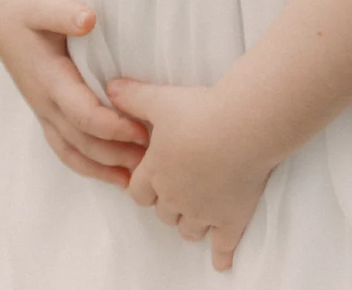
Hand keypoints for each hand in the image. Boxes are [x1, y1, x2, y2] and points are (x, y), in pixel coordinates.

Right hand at [0, 0, 149, 189]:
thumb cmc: (24, 6)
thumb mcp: (40, 3)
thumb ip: (63, 11)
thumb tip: (89, 19)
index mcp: (47, 77)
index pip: (82, 113)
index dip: (112, 125)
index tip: (142, 128)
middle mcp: (44, 100)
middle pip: (81, 140)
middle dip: (116, 153)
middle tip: (153, 159)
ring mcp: (44, 109)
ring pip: (72, 151)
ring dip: (104, 167)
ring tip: (137, 178)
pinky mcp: (48, 111)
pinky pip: (66, 148)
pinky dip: (89, 165)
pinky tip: (115, 174)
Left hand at [106, 79, 275, 272]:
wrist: (242, 126)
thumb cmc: (201, 110)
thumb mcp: (160, 98)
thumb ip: (133, 96)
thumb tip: (110, 88)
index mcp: (156, 171)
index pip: (138, 191)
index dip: (144, 185)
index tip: (151, 180)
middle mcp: (176, 197)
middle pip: (163, 212)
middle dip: (167, 203)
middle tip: (178, 190)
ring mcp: (204, 211)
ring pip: (188, 229)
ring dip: (190, 223)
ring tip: (197, 215)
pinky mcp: (231, 219)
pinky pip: (223, 246)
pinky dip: (221, 256)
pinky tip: (221, 263)